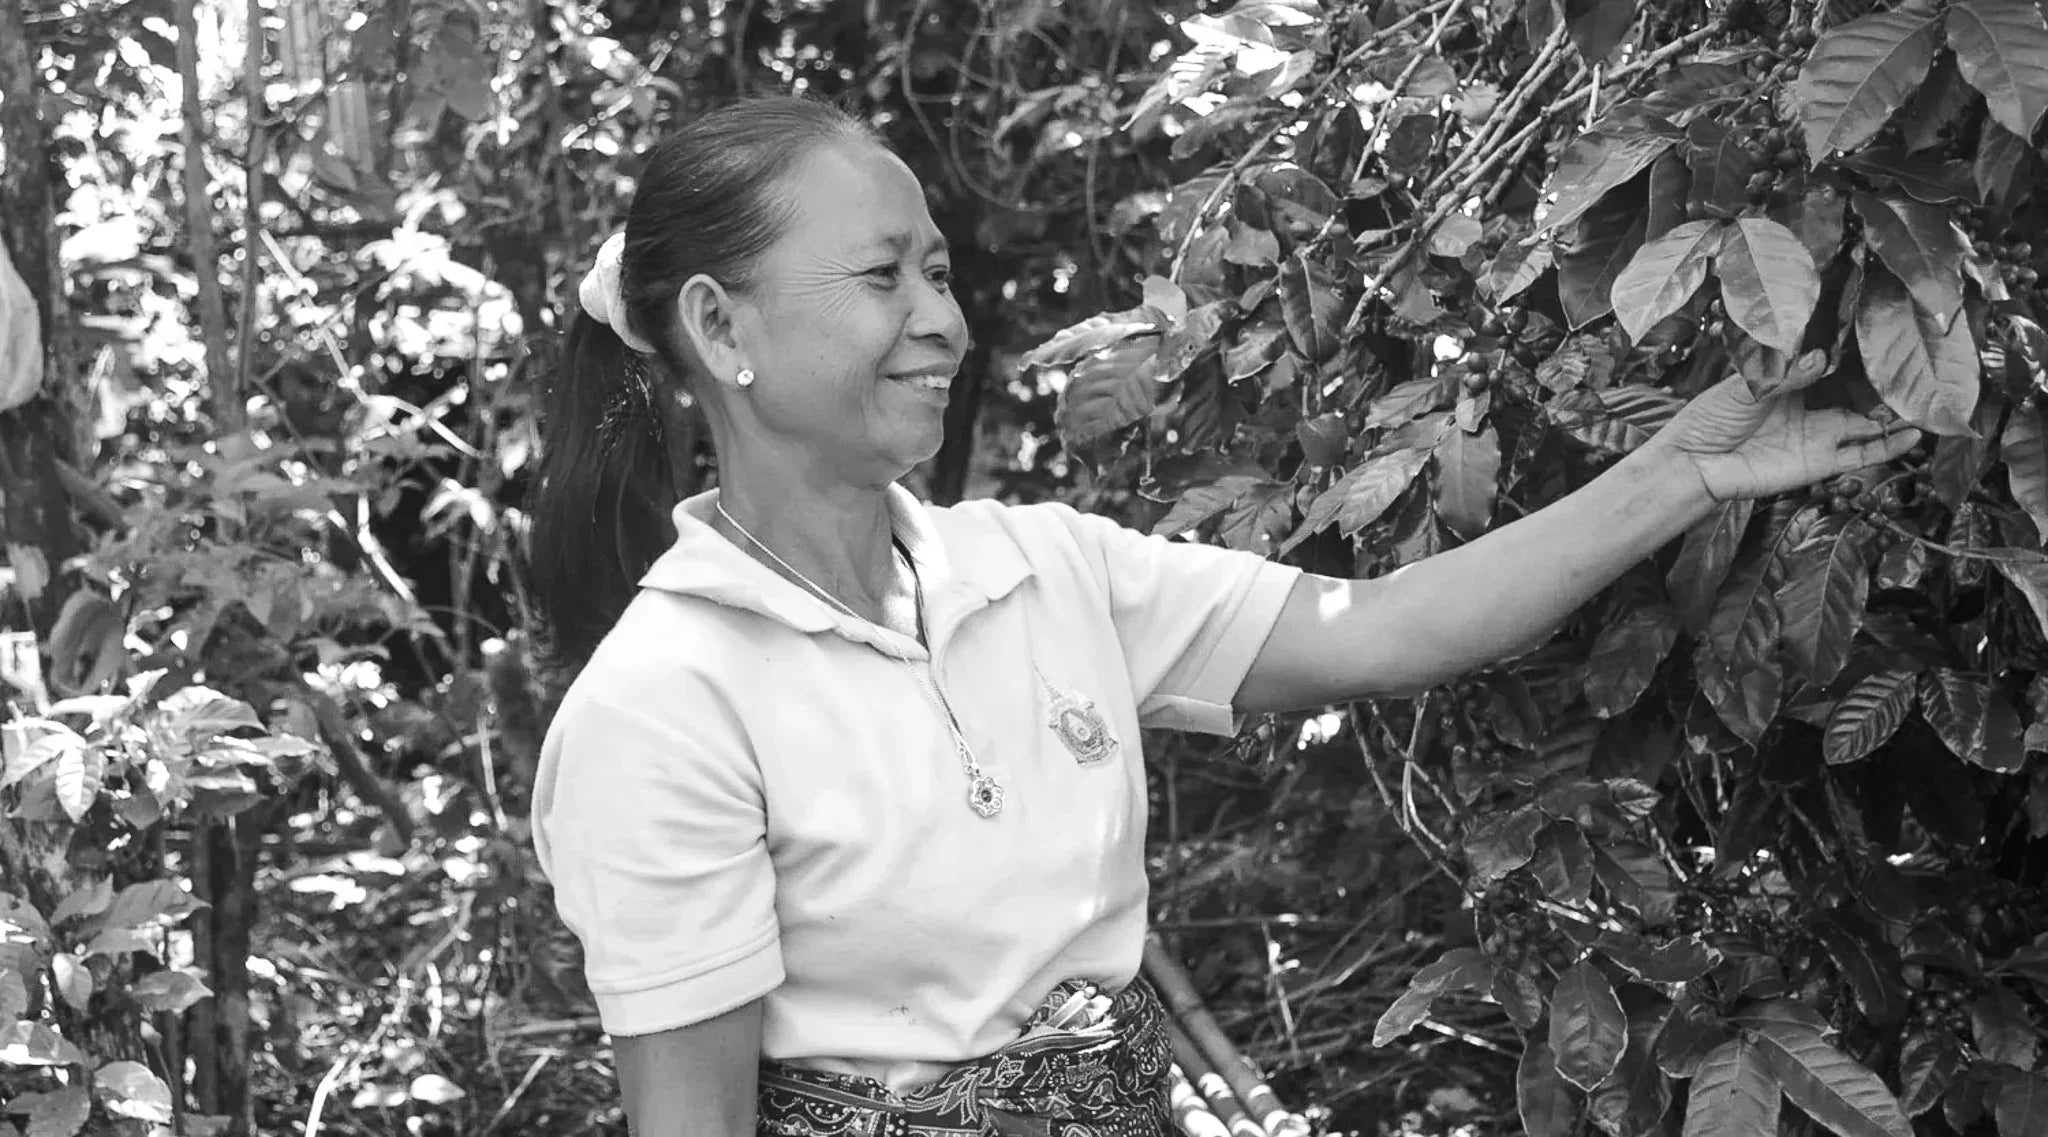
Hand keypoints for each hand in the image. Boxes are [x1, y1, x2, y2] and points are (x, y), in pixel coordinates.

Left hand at [1646, 350, 1923, 502]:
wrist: (1694, 463)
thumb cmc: (1711, 418)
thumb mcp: (1746, 387)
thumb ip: (1784, 374)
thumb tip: (1822, 357)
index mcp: (1793, 381)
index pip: (1834, 363)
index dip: (1858, 352)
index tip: (1887, 333)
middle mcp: (1812, 407)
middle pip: (1859, 393)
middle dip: (1888, 385)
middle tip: (1919, 369)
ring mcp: (1819, 435)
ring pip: (1869, 424)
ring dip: (1898, 416)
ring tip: (1930, 404)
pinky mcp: (1819, 463)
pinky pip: (1861, 456)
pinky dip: (1888, 448)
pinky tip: (1914, 436)